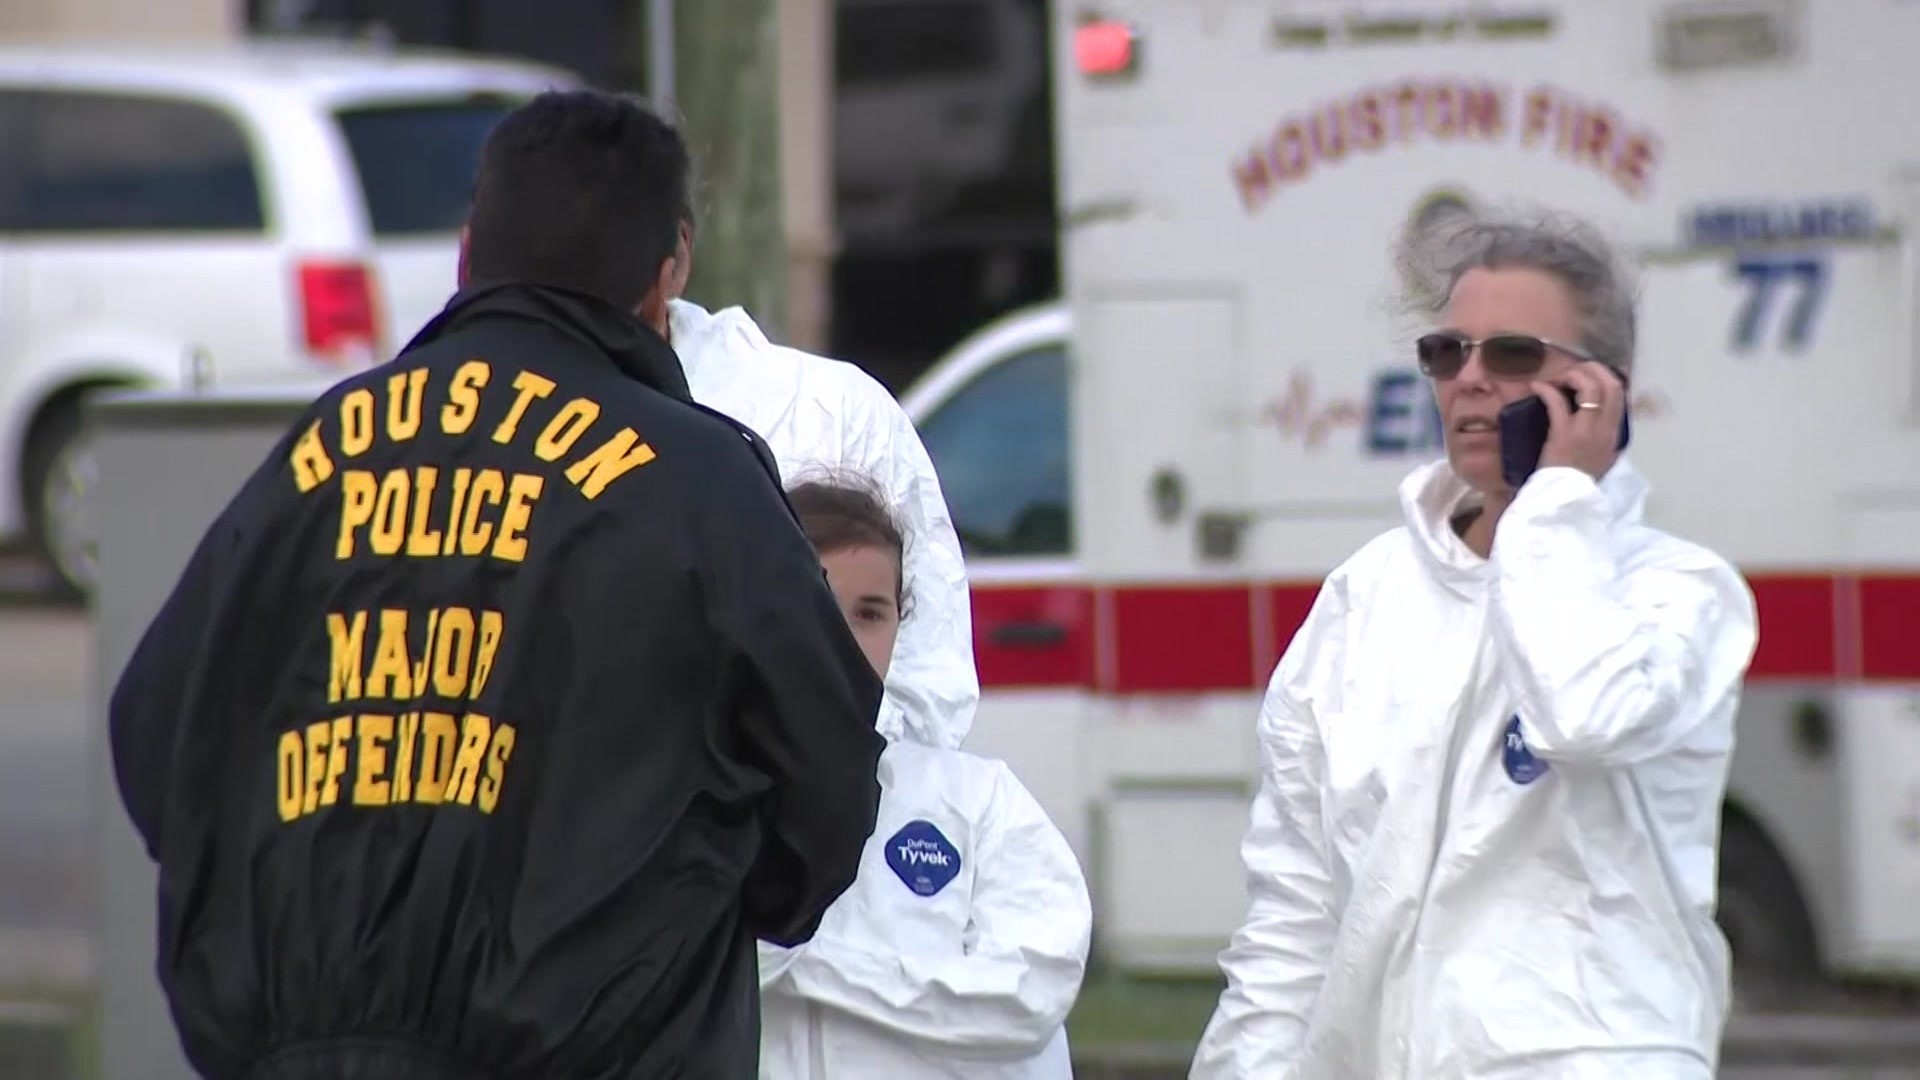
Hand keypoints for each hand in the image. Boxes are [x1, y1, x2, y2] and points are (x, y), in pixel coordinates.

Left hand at [1532, 362, 1623, 480]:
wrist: (1564, 499)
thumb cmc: (1578, 479)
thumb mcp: (1601, 456)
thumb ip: (1602, 436)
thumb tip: (1596, 416)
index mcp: (1614, 433)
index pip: (1621, 394)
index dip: (1606, 376)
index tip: (1589, 375)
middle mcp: (1605, 429)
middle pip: (1611, 384)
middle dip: (1593, 369)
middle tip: (1573, 371)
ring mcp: (1586, 430)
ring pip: (1591, 388)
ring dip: (1573, 376)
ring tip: (1557, 379)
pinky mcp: (1563, 434)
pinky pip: (1558, 402)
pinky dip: (1546, 390)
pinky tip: (1537, 387)